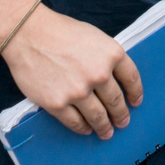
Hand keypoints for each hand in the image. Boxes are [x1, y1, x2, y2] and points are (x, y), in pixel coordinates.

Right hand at [0, 4, 142, 138]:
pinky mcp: (58, 103)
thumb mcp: (95, 38)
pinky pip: (75, 122)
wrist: (29, 35)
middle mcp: (99, 74)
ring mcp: (79, 91)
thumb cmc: (61, 32)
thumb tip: (114, 78)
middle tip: (123, 122)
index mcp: (112, 54)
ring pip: (98, 116)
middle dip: (121, 115)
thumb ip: (106, 58)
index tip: (135, 102)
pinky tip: (85, 129)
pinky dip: (82, 128)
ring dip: (104, 127)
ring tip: (107, 132)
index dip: (135, 93)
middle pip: (116, 101)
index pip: (131, 79)